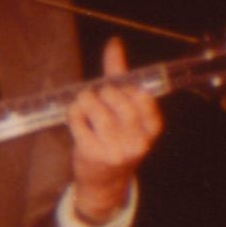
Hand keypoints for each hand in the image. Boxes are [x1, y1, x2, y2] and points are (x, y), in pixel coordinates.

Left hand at [68, 37, 163, 223]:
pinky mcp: (93, 153)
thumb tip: (114, 43)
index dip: (124, 88)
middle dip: (102, 93)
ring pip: (95, 107)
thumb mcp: (126, 112)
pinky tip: (77, 120)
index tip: (116, 92)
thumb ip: (120, 77)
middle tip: (98, 100)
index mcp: (151, 129)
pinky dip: (73, 114)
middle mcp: (138, 140)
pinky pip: (78, 120)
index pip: (142, 95)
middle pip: (115, 98)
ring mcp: (116, 149)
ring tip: (84, 107)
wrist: (105, 182)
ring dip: (84, 101)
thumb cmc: (116, 139)